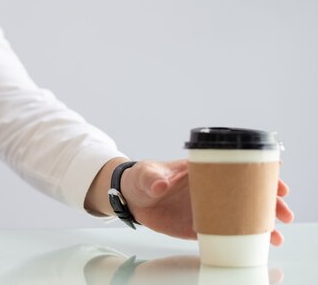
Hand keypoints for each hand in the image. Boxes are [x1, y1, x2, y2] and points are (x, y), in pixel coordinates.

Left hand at [121, 160, 293, 244]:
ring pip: (239, 214)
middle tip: (284, 213)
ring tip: (275, 235)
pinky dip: (239, 238)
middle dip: (268, 202)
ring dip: (259, 223)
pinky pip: (224, 232)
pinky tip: (254, 245)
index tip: (276, 183)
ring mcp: (207, 207)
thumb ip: (153, 178)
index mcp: (202, 170)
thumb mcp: (146, 174)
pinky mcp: (199, 225)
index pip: (236, 168)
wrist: (131, 198)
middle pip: (245, 193)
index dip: (259, 174)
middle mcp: (210, 188)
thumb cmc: (141, 178)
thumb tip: (160, 186)